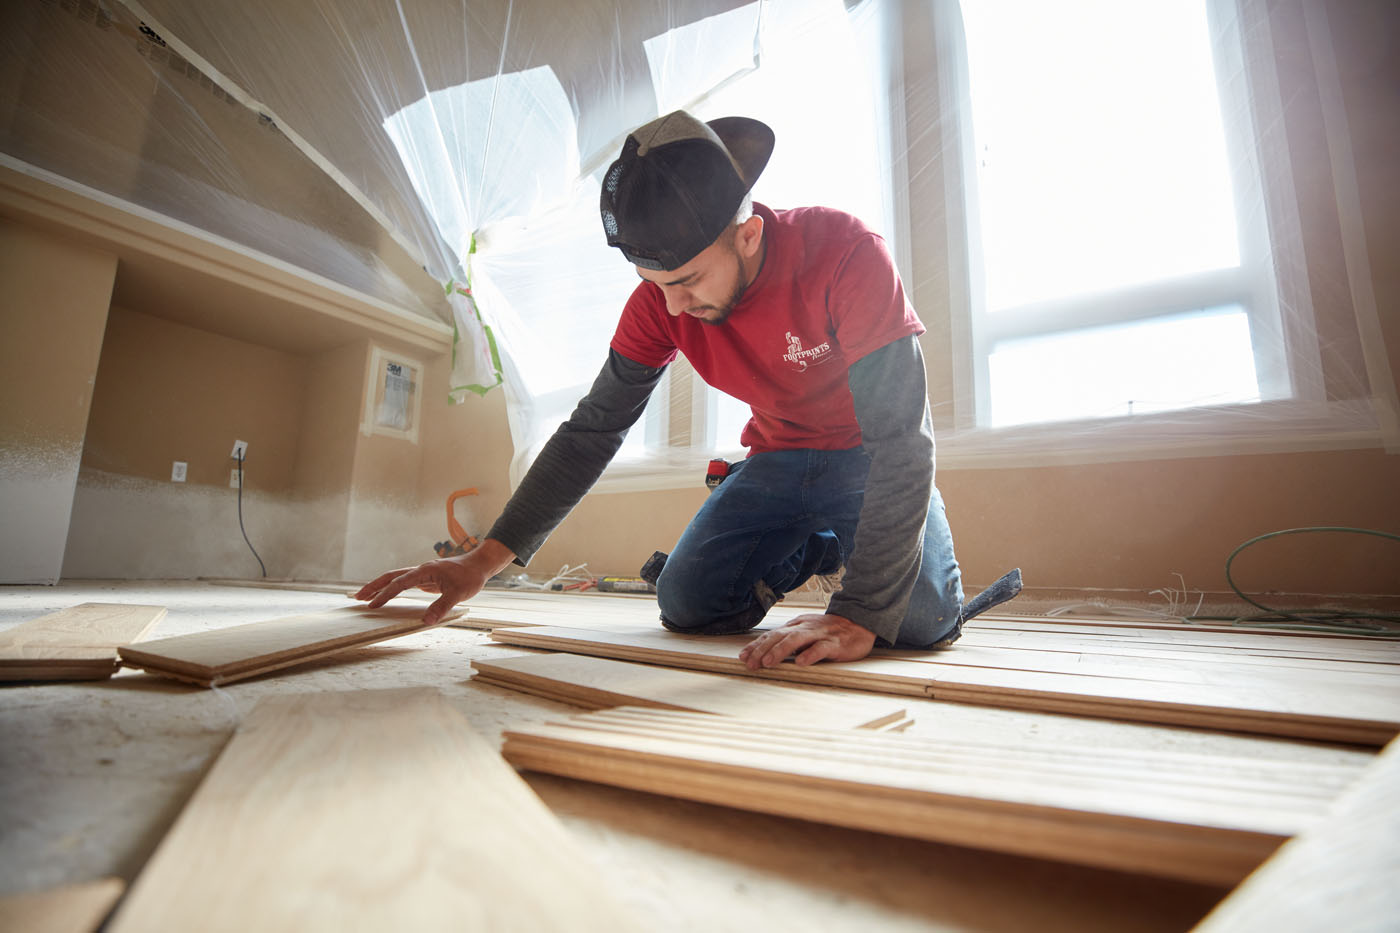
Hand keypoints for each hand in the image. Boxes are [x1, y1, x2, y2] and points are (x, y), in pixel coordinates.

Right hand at [354, 539, 515, 625]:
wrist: (480, 565)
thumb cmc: (470, 577)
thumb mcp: (458, 594)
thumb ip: (442, 606)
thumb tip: (426, 621)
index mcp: (425, 571)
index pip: (400, 583)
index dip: (385, 594)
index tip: (373, 605)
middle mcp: (421, 570)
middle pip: (392, 576)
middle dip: (374, 586)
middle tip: (358, 597)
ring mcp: (423, 574)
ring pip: (397, 578)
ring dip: (381, 586)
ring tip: (366, 597)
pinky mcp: (427, 579)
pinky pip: (405, 583)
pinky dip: (394, 588)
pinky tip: (389, 595)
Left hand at [738, 613, 875, 669]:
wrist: (859, 623)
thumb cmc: (830, 632)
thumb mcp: (806, 633)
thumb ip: (789, 641)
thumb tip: (765, 654)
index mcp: (797, 625)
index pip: (772, 634)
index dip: (756, 646)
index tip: (743, 657)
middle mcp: (806, 628)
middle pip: (780, 636)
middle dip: (762, 649)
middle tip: (750, 663)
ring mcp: (820, 634)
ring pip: (797, 640)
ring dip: (780, 651)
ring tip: (768, 662)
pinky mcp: (836, 643)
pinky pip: (821, 648)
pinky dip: (810, 654)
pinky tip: (801, 663)